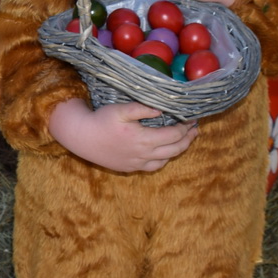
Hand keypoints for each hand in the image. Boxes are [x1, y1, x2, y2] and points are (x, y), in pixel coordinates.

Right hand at [47, 97, 197, 171]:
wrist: (82, 138)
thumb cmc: (101, 120)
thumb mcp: (121, 110)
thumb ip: (143, 109)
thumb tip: (162, 109)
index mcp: (143, 139)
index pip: (174, 134)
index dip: (186, 127)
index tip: (192, 118)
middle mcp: (143, 154)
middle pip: (174, 149)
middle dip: (188, 139)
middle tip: (195, 130)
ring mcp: (137, 163)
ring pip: (166, 160)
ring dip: (178, 150)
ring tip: (184, 140)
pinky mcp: (130, 168)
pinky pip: (153, 167)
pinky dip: (163, 160)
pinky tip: (165, 152)